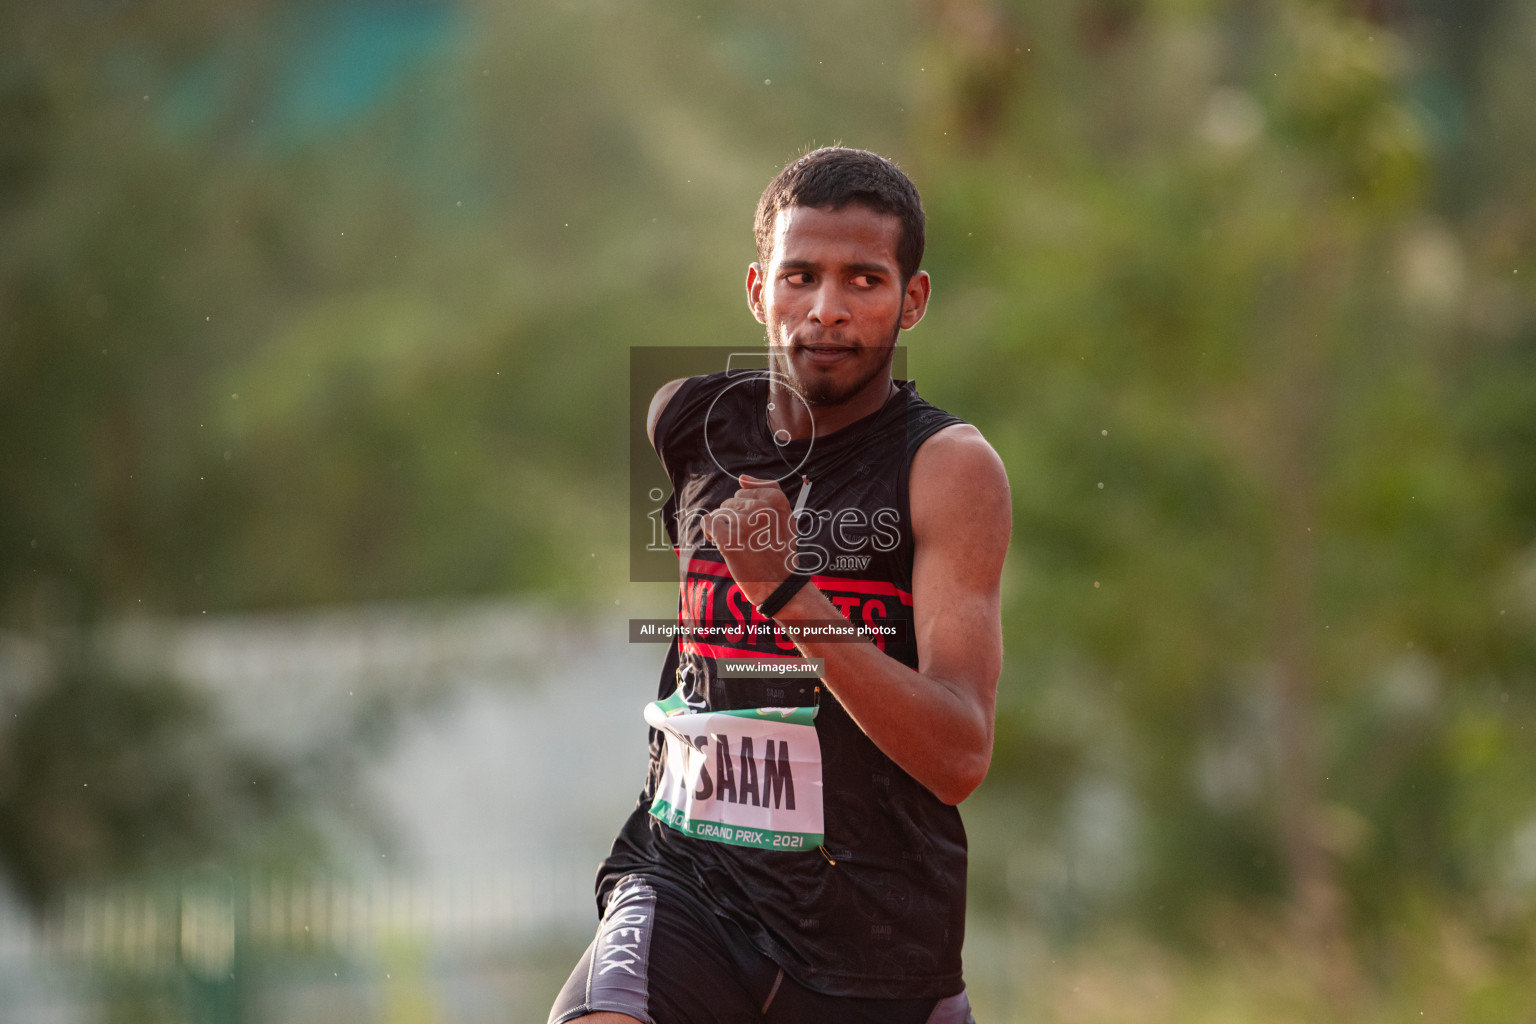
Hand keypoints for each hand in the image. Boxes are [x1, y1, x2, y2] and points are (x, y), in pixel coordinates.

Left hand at [701, 475, 801, 604]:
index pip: (744, 492)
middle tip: (745, 538)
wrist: (779, 585)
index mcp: (776, 501)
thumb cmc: (780, 552)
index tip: (751, 525)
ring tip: (735, 542)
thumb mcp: (785, 517)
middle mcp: (761, 509)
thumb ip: (768, 491)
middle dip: (733, 518)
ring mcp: (744, 524)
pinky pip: (709, 522)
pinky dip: (710, 532)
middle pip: (730, 502)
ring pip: (719, 513)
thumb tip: (742, 478)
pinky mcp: (729, 539)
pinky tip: (719, 542)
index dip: (743, 508)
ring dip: (722, 527)